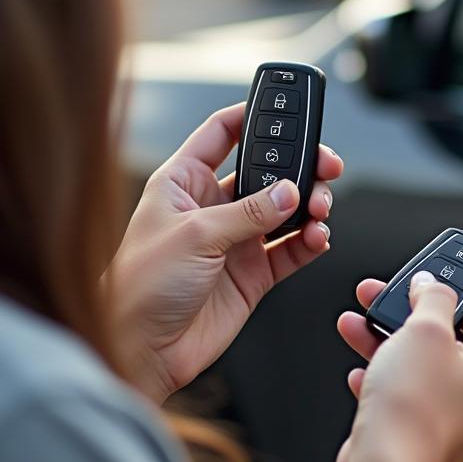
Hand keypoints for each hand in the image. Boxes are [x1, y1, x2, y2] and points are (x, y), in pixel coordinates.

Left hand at [108, 102, 343, 402]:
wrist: (141, 350)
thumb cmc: (139, 287)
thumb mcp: (194, 234)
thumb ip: (248, 211)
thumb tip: (289, 191)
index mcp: (183, 182)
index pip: (222, 133)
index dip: (252, 116)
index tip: (285, 111)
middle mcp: (211, 207)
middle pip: (265, 171)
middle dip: (297, 165)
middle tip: (324, 165)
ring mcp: (234, 241)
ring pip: (285, 210)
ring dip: (309, 205)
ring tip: (320, 209)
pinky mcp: (252, 274)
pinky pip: (290, 249)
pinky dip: (309, 242)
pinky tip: (316, 237)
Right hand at [334, 273, 462, 461]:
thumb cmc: (412, 408)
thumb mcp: (424, 329)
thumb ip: (432, 297)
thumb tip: (432, 286)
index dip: (461, 295)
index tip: (435, 284)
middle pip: (452, 347)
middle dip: (409, 320)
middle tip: (386, 302)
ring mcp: (462, 432)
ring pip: (426, 375)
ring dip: (390, 348)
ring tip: (359, 329)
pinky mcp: (431, 448)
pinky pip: (411, 404)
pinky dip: (387, 384)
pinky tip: (361, 374)